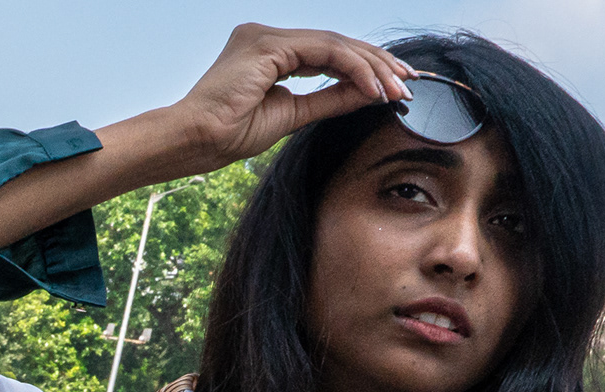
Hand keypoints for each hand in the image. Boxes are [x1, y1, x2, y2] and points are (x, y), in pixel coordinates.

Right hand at [171, 23, 412, 169]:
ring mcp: (266, 36)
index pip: (328, 53)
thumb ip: (328, 99)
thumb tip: (367, 94)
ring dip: (372, 68)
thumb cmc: (228, 134)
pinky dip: (353, 69)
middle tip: (409, 83)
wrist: (195, 141)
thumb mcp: (292, 115)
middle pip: (336, 44)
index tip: (394, 87)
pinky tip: (374, 88)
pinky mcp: (268, 44)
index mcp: (268, 52)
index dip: (364, 68)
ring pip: (335, 44)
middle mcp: (266, 36)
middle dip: (377, 64)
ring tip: (397, 90)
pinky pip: (325, 51)